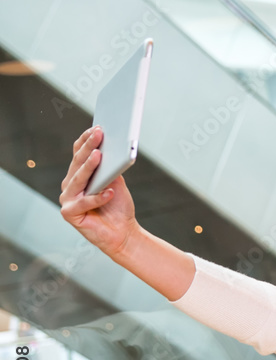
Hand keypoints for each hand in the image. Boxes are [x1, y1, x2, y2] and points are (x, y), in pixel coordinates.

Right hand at [59, 126, 139, 258]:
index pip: (79, 153)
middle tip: (99, 133)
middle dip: (90, 147)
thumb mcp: (116, 183)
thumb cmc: (118, 207)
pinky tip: (109, 192)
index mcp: (79, 175)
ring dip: (89, 167)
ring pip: (78, 180)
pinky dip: (98, 197)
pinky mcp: (69, 213)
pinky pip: (84, 202)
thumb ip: (110, 168)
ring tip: (99, 155)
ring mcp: (67, 199)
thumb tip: (110, 149)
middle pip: (78, 163)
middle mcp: (70, 185)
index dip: (87, 140)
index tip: (98, 127)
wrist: (123, 233)